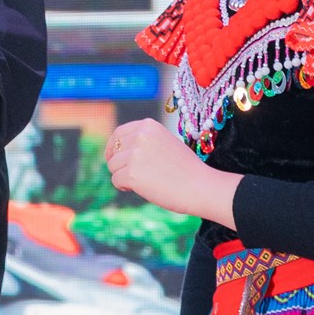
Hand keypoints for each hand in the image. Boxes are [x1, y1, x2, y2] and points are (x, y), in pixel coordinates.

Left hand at [105, 119, 237, 225]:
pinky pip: (116, 180)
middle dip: (119, 164)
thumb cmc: (186, 169)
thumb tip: (118, 150)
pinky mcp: (131, 174)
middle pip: (114, 151)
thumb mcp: (165, 143)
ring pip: (113, 166)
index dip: (113, 146)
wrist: (201, 187)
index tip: (112, 157)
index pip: (119, 133)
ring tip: (144, 182)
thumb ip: (144, 142)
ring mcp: (135, 154)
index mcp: (148, 125)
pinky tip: (141, 189)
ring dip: (123, 176)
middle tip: (131, 175)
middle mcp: (140, 136)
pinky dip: (124, 187)